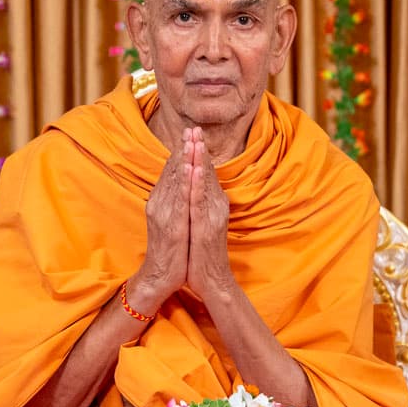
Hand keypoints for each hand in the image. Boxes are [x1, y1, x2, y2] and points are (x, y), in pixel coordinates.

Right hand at [131, 131, 192, 309]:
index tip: (190, 133)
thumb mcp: (173, 220)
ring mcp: (164, 214)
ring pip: (175, 181)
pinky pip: (179, 201)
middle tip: (192, 128)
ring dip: (184, 159)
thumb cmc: (171, 249)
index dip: (181, 151)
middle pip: (172, 171)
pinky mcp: (171, 226)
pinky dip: (184, 183)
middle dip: (183, 149)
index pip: (171, 171)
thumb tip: (183, 184)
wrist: (161, 276)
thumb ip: (176, 201)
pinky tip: (189, 169)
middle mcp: (159, 203)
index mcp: (161, 201)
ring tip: (191, 141)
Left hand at [183, 129, 234, 304]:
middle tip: (194, 127)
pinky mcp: (205, 227)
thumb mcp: (200, 222)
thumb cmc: (201, 252)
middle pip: (206, 172)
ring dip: (200, 160)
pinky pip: (199, 202)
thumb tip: (194, 186)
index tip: (191, 132)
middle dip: (199, 149)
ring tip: (195, 141)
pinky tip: (194, 169)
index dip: (199, 152)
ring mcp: (212, 216)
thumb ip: (200, 203)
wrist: (209, 279)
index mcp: (213, 203)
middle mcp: (215, 206)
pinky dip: (197, 184)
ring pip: (204, 183)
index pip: (205, 173)